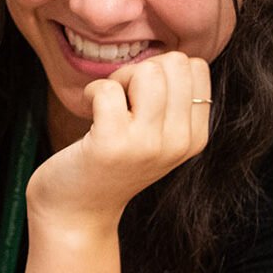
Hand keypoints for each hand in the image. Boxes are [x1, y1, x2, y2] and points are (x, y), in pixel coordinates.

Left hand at [27, 52, 211, 229]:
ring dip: (117, 79)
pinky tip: (88, 112)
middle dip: (139, 71)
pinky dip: (92, 92)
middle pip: (173, 63)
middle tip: (119, 100)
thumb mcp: (154, 138)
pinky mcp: (111, 144)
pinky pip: (108, 89)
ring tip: (105, 107)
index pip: (195, 67)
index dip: (160, 71)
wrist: (76, 214)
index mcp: (195, 136)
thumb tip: (168, 58)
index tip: (139, 97)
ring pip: (146, 71)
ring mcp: (147, 144)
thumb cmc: (108, 166)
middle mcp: (179, 141)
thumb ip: (170, 103)